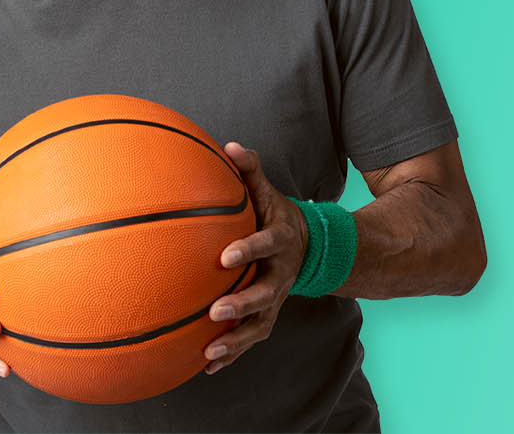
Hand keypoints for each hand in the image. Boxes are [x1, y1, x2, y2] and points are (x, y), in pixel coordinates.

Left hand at [203, 141, 308, 373]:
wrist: (308, 245)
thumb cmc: (273, 213)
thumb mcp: (266, 191)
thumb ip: (250, 170)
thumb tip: (229, 146)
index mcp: (281, 241)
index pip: (266, 245)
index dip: (248, 250)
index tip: (224, 257)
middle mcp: (282, 273)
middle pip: (266, 293)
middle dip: (243, 304)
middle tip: (216, 311)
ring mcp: (277, 297)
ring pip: (260, 323)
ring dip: (236, 339)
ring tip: (210, 351)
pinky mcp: (268, 314)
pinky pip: (251, 336)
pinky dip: (232, 353)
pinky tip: (206, 366)